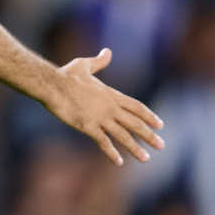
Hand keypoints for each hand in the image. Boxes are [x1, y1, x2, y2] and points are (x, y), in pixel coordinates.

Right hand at [46, 48, 164, 165]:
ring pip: (123, 135)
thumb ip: (99, 61)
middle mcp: (110, 107)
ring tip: (146, 158)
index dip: (149, 116)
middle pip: (135, 123)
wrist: (53, 86)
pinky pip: (103, 142)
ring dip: (136, 148)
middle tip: (161, 145)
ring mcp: (100, 118)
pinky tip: (119, 162)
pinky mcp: (88, 127)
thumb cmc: (66, 75)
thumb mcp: (85, 65)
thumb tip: (108, 52)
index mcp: (111, 94)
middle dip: (149, 135)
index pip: (137, 107)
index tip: (160, 125)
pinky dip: (112, 153)